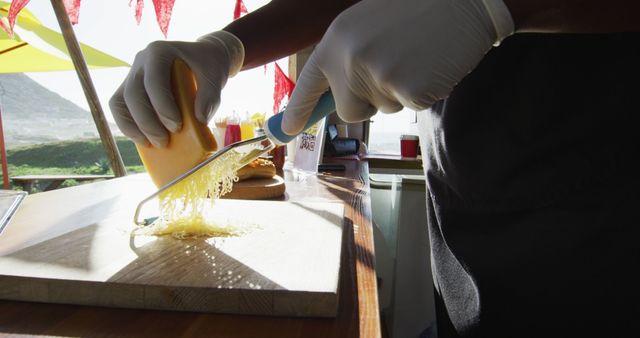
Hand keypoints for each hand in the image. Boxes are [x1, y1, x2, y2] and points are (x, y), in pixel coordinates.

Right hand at [109, 31, 243, 146]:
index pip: (154, 81)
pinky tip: (143, 140)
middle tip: (164, 142)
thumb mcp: (215, 77)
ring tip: (152, 144)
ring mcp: (132, 74)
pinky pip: (119, 108)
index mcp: (159, 52)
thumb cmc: (208, 67)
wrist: (203, 58)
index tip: (177, 127)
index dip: (162, 106)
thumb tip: (200, 119)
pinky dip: (128, 125)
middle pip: (133, 94)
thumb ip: (210, 96)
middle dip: (147, 122)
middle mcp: (141, 61)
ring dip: (133, 127)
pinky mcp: (129, 88)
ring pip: (120, 102)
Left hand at [281, 0, 512, 134]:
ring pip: (382, 108)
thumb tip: (339, 96)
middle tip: (392, 70)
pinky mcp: (408, 91)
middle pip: (348, 109)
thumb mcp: (368, 25)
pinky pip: (411, 106)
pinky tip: (432, 64)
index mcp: (337, 39)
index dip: (297, 109)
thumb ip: (349, 56)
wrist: (463, 0)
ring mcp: (379, 77)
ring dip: (399, 91)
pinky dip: (424, 92)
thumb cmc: (417, 10)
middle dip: (367, 101)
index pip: (310, 82)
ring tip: (416, 55)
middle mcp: (351, 60)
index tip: (286, 130)